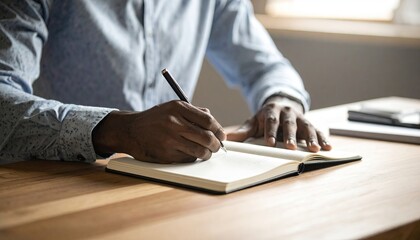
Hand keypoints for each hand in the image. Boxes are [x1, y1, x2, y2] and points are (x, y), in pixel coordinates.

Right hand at [92, 100, 225, 162]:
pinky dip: (192, 157)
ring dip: (207, 154)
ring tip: (206, 152)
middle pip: (206, 137)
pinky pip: (188, 158)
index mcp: (178, 108)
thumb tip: (214, 123)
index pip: (208, 120)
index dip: (218, 130)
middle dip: (216, 145)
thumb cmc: (155, 119)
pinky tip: (189, 153)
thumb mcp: (172, 107)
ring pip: (199, 151)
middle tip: (217, 147)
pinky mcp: (165, 154)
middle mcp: (174, 123)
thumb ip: (194, 112)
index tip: (222, 136)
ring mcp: (169, 139)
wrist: (130, 130)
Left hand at [227, 96, 331, 151]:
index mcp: (272, 111)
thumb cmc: (265, 118)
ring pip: (307, 127)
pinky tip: (328, 147)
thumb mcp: (254, 122)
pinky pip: (318, 131)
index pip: (271, 122)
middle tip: (290, 146)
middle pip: (289, 124)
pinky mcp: (309, 124)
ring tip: (315, 149)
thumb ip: (242, 130)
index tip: (270, 143)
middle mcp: (288, 113)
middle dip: (290, 135)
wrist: (281, 105)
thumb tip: (226, 137)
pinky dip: (323, 139)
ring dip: (311, 138)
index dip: (270, 132)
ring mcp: (300, 118)